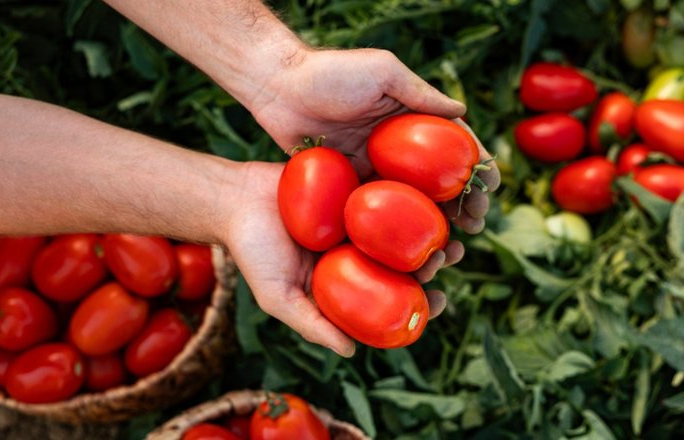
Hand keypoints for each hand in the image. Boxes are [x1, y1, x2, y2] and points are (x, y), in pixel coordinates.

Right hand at [222, 162, 455, 356]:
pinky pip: (387, 187)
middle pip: (405, 259)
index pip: (390, 296)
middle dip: (433, 260)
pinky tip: (432, 190)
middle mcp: (359, 250)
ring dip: (431, 225)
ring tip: (450, 225)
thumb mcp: (278, 297)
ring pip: (404, 223)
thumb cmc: (253, 252)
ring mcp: (359, 216)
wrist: (233, 199)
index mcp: (347, 280)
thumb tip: (352, 352)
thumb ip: (312, 324)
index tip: (438, 302)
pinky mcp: (355, 183)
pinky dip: (412, 190)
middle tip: (448, 256)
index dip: (419, 302)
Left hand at [246, 47, 500, 234]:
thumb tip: (463, 113)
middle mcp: (398, 147)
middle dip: (464, 203)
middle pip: (440, 181)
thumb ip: (419, 93)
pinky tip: (408, 250)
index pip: (455, 145)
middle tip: (475, 224)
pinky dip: (395, 232)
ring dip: (435, 224)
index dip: (478, 165)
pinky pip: (378, 212)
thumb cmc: (331, 72)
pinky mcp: (350, 185)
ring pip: (413, 203)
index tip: (492, 186)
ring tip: (451, 245)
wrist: (277, 88)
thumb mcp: (382, 72)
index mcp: (412, 119)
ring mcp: (375, 168)